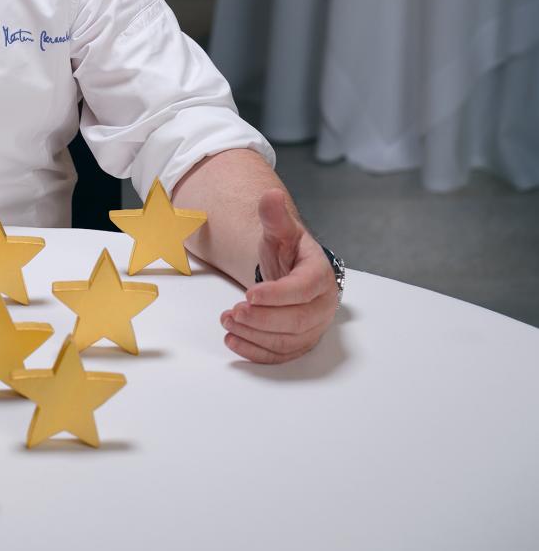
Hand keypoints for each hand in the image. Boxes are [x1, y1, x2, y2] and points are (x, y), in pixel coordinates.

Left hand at [219, 189, 338, 363]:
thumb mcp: (280, 230)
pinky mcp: (300, 343)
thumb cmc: (289, 251)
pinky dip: (256, 352)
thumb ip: (274, 216)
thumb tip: (272, 195)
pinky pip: (280, 355)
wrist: (294, 270)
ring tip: (228, 321)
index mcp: (320, 276)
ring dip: (254, 336)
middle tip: (234, 312)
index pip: (304, 289)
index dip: (277, 295)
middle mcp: (322, 306)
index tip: (249, 294)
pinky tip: (233, 341)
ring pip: (287, 341)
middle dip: (262, 319)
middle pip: (296, 321)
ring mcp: (313, 328)